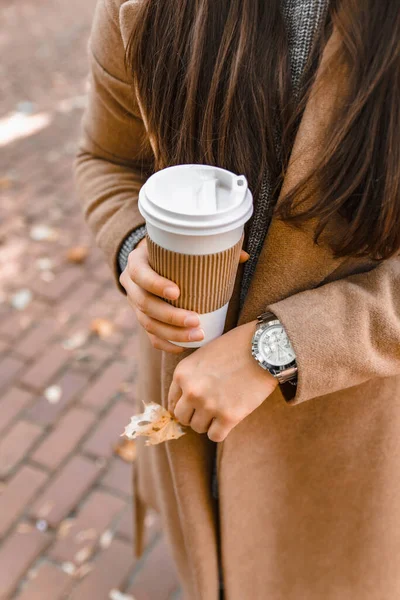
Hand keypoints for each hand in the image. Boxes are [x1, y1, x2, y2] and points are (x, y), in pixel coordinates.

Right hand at [119, 237, 249, 354]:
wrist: (151, 260)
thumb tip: (244, 256)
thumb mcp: (182, 245)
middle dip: (171, 316)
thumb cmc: (172, 252)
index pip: (140, 274)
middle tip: (196, 321)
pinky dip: (166, 343)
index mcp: (137, 261)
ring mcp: (134, 304)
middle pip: (145, 304)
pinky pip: (150, 336)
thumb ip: (211, 248)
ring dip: (172, 333)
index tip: (177, 292)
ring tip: (197, 335)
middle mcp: (131, 284)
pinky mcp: (141, 318)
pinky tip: (183, 347)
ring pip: (147, 323)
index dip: (155, 284)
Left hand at [168, 320, 277, 441]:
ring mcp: (209, 405)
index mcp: (182, 374)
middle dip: (194, 414)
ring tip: (221, 410)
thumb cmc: (235, 347)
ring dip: (208, 422)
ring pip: (198, 428)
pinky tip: (229, 419)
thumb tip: (184, 398)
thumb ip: (191, 376)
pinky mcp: (229, 416)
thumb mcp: (204, 355)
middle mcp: (191, 391)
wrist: (264, 348)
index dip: (184, 404)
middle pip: (182, 417)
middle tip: (209, 409)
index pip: (172, 401)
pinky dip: (221, 430)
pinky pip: (215, 436)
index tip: (194, 406)